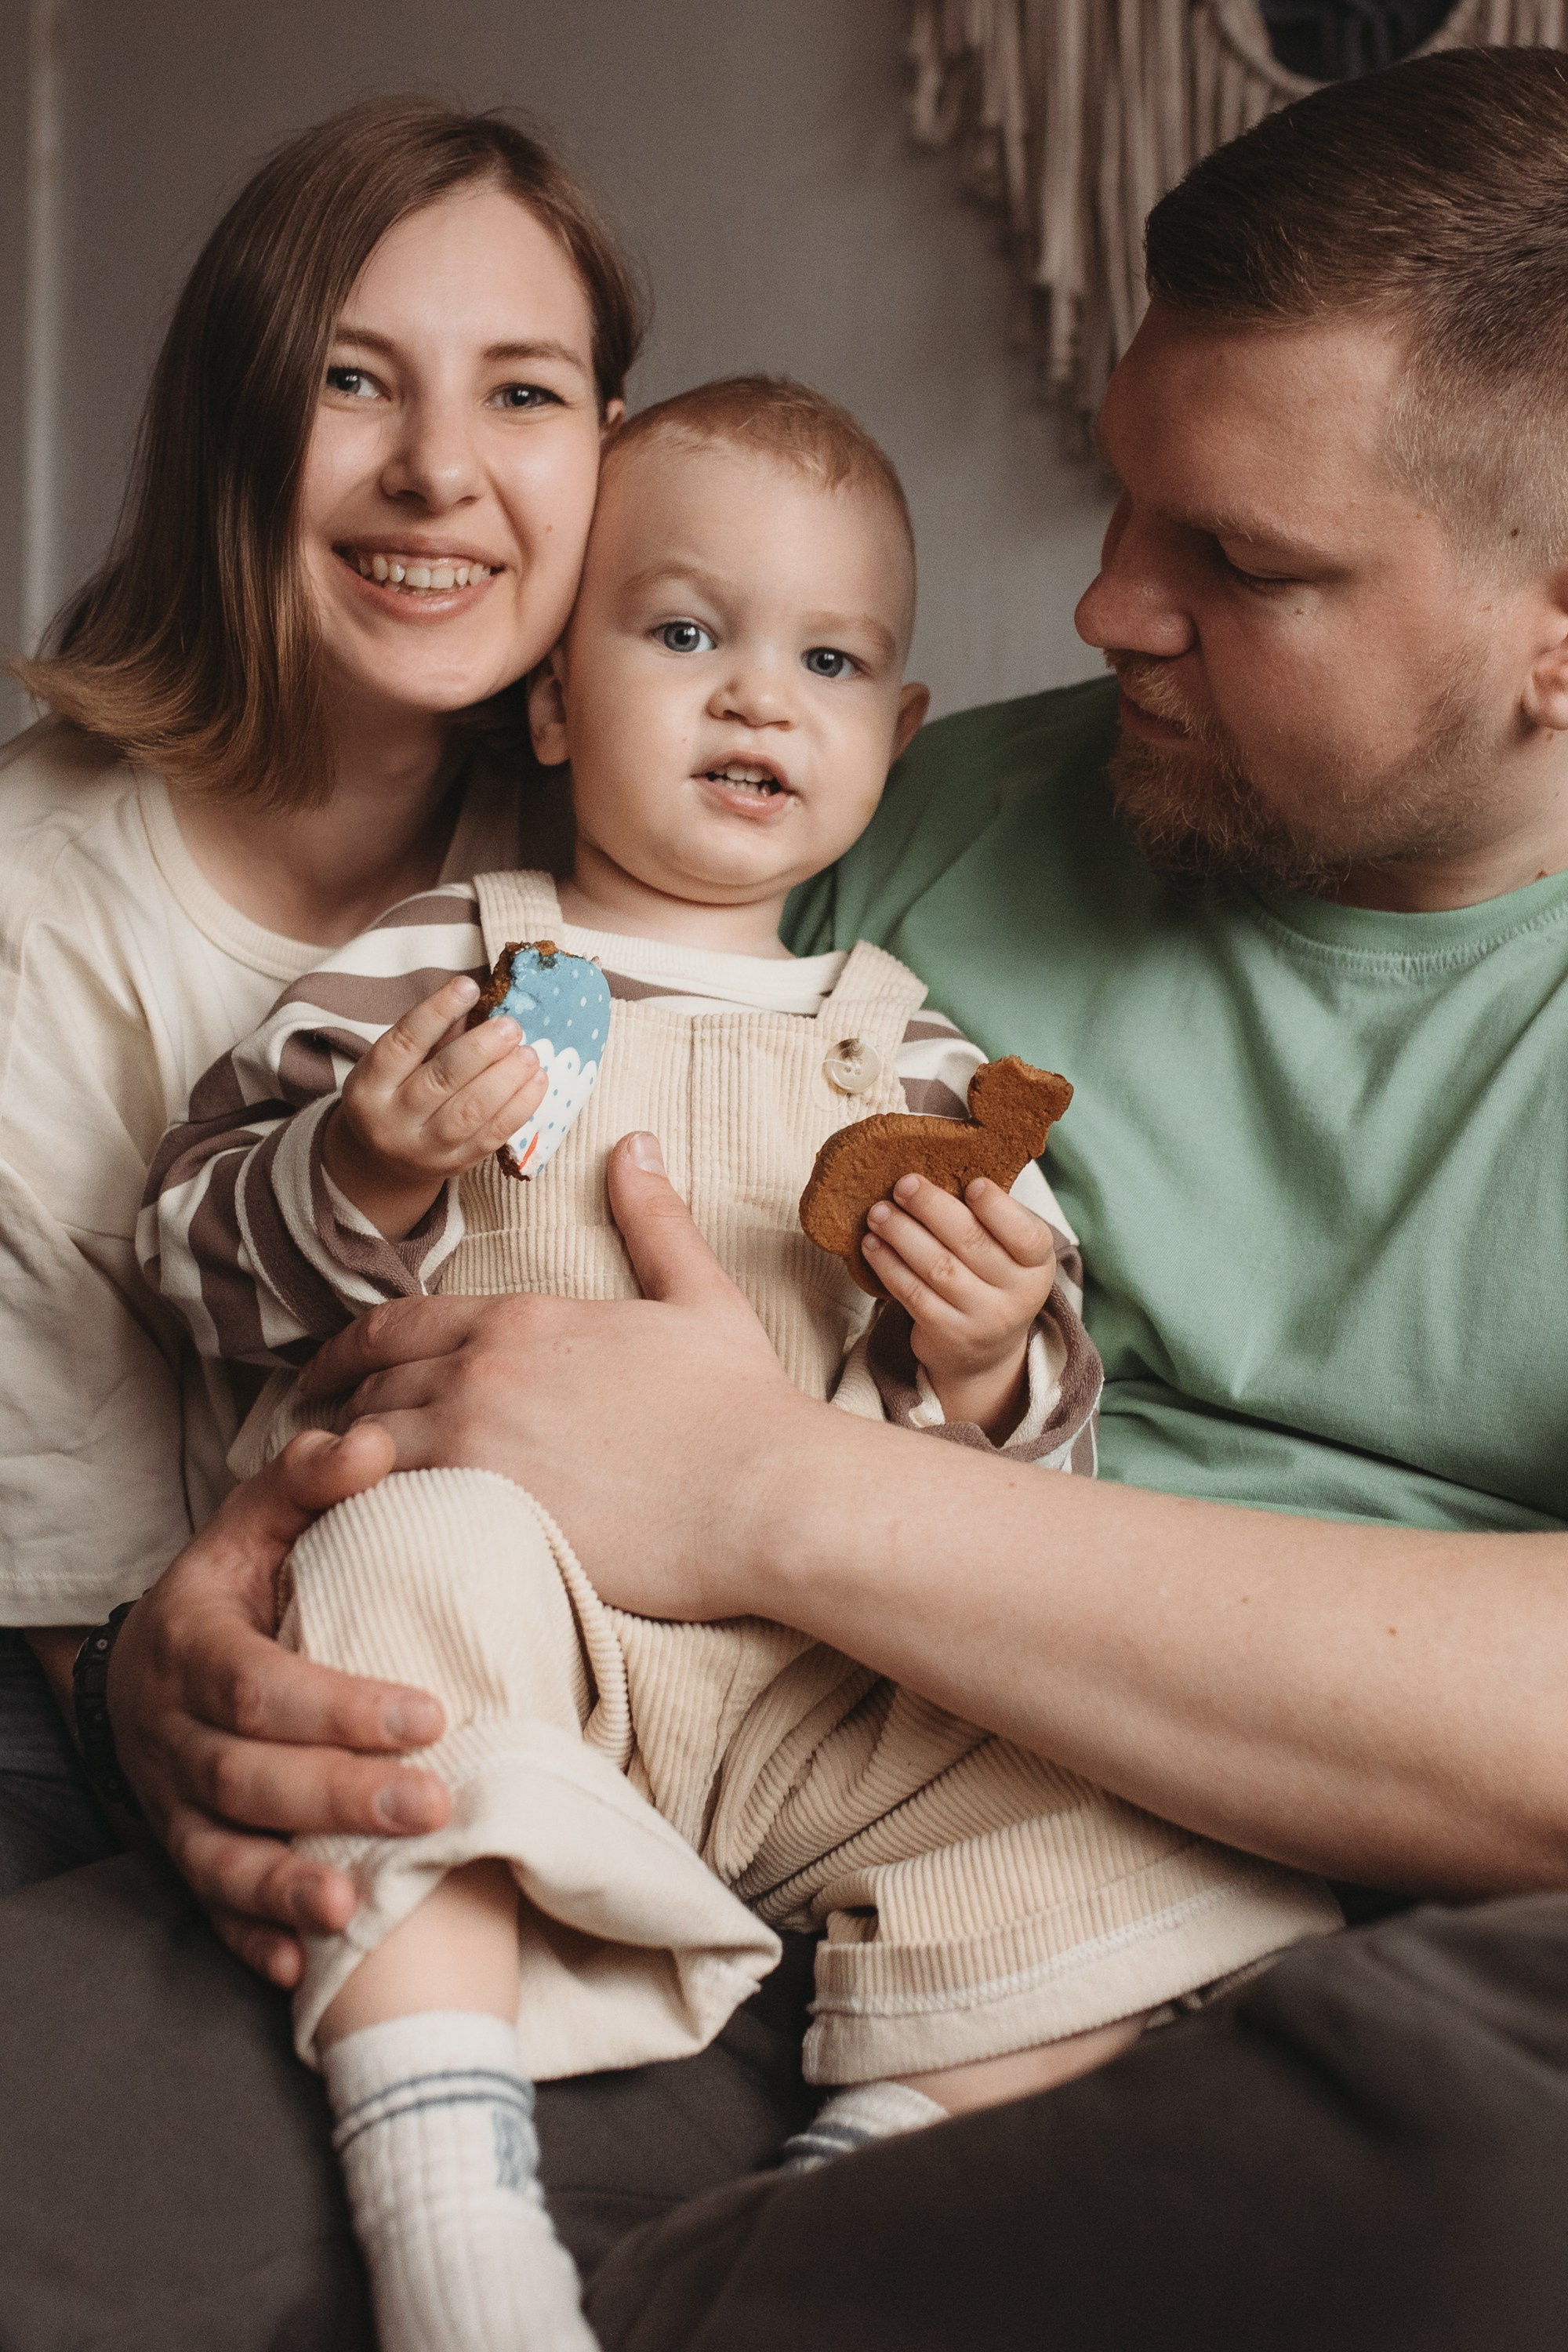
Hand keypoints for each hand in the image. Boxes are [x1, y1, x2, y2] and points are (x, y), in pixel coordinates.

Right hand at [108, 1426, 451, 1987]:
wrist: (141, 1664)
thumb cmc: (227, 1588)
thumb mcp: (253, 1521)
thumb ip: (307, 1482)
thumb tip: (374, 1442)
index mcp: (194, 1646)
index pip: (260, 1685)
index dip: (339, 1706)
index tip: (429, 1714)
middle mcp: (174, 1733)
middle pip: (249, 1777)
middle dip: (339, 1797)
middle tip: (434, 1808)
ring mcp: (172, 1801)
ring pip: (220, 1853)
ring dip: (287, 1885)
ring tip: (357, 1907)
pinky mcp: (180, 1850)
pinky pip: (208, 1904)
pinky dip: (250, 1936)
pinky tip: (299, 1966)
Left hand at [300, 1132, 823, 1620]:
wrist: (763, 1494)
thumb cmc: (739, 1406)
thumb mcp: (697, 1294)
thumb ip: (653, 1219)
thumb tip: (636, 1146)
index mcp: (522, 1317)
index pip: (396, 1324)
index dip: (349, 1350)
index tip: (327, 1374)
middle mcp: (482, 1371)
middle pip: (369, 1386)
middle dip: (338, 1410)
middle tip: (323, 1441)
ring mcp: (473, 1443)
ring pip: (363, 1449)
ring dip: (340, 1468)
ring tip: (332, 1494)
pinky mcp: (479, 1512)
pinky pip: (383, 1510)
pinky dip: (359, 1516)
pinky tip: (358, 1535)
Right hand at [324, 973, 545, 1237]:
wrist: (385, 1160)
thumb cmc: (396, 1094)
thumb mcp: (396, 1065)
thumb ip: (433, 1035)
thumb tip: (476, 995)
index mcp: (370, 1086)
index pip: (405, 1042)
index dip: (438, 1011)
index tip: (469, 986)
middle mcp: (393, 1120)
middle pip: (442, 1079)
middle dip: (482, 1048)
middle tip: (511, 1026)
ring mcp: (425, 1148)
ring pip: (470, 1111)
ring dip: (506, 1078)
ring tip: (529, 1053)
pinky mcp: (456, 1164)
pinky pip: (493, 1135)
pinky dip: (520, 1106)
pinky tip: (536, 1080)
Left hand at [861, 1174, 1057, 1437]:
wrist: (984, 1352)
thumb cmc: (991, 1280)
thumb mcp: (1007, 1253)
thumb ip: (988, 1219)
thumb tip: (939, 1167)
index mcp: (1037, 1264)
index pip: (1026, 1235)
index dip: (998, 1209)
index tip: (972, 1184)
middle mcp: (1017, 1294)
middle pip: (971, 1243)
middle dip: (932, 1208)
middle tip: (903, 1184)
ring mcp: (983, 1319)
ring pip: (937, 1267)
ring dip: (902, 1234)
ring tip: (878, 1212)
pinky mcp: (948, 1334)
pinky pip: (913, 1294)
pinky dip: (889, 1265)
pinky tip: (873, 1244)